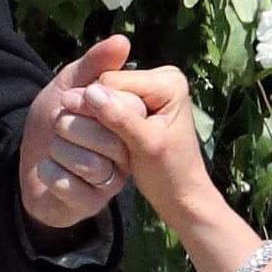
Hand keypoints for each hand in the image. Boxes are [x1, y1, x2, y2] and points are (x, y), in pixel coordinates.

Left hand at [20, 35, 137, 226]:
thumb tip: (123, 40)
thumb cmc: (53, 123)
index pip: (124, 107)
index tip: (68, 98)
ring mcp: (111, 181)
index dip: (90, 100)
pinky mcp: (92, 203)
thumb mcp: (68, 86)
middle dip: (71, 126)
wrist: (27, 164)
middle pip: (108, 137)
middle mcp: (126, 152)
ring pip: (92, 164)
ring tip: (53, 148)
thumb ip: (93, 65)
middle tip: (58, 124)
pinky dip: (52, 174)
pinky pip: (74, 188)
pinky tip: (48, 170)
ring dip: (60, 150)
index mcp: (126, 122)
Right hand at [77, 56, 214, 217]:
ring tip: (112, 143)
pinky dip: (106, 124)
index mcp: (168, 81)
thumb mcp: (145, 147)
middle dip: (100, 114)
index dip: (97, 107)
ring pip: (105, 97)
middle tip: (111, 143)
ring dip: (101, 121)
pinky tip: (111, 140)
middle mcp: (161, 77)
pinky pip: (110, 106)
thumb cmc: (169, 174)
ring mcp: (151, 89)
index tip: (104, 137)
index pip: (111, 82)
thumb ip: (120, 118)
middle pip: (108, 86)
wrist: (181, 194)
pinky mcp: (142, 103)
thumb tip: (91, 92)